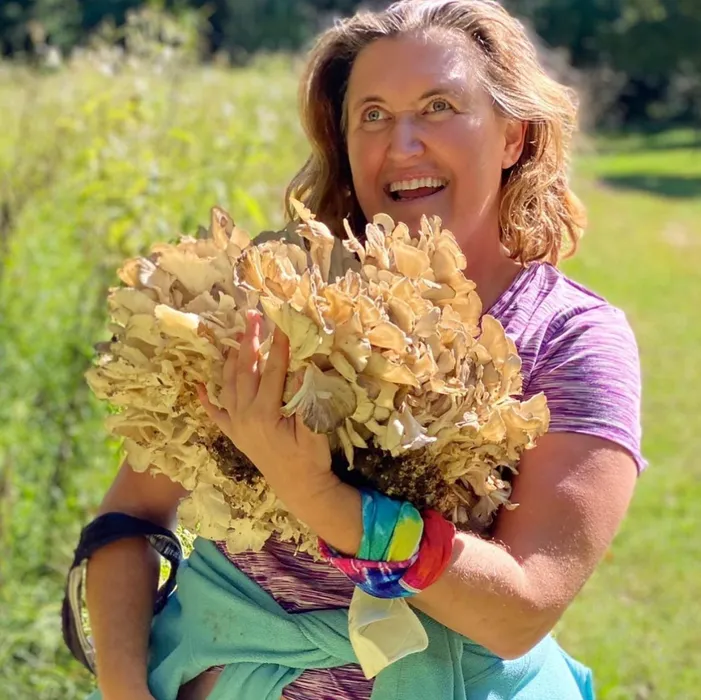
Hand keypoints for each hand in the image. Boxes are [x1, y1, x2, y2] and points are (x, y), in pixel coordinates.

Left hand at [197, 310, 336, 511]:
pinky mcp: (235, 433)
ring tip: (237, 339)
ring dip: (232, 360)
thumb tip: (301, 369)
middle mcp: (245, 416)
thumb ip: (306, 400)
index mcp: (265, 413)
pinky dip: (207, 399)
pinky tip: (200, 386)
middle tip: (253, 318)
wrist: (299, 488)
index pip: (273, 371)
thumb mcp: (314, 430)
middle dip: (250, 342)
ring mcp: (237, 425)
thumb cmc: (310, 459)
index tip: (282, 324)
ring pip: (228, 385)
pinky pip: (216, 413)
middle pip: (246, 371)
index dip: (279, 346)